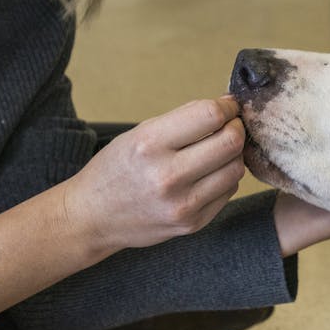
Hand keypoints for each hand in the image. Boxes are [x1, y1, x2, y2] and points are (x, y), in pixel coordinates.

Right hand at [65, 96, 246, 253]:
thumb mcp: (139, 134)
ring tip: (216, 152)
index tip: (227, 106)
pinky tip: (206, 175)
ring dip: (232, 155)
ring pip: (236, 169)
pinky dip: (223, 178)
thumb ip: (182, 120)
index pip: (209, 115)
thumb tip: (226, 107)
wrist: (93, 218)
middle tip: (229, 126)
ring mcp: (182, 204)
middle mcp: (167, 176)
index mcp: (150, 144)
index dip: (225, 107)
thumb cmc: (117, 169)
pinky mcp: (192, 224)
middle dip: (235, 128)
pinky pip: (228, 191)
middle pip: (230, 142)